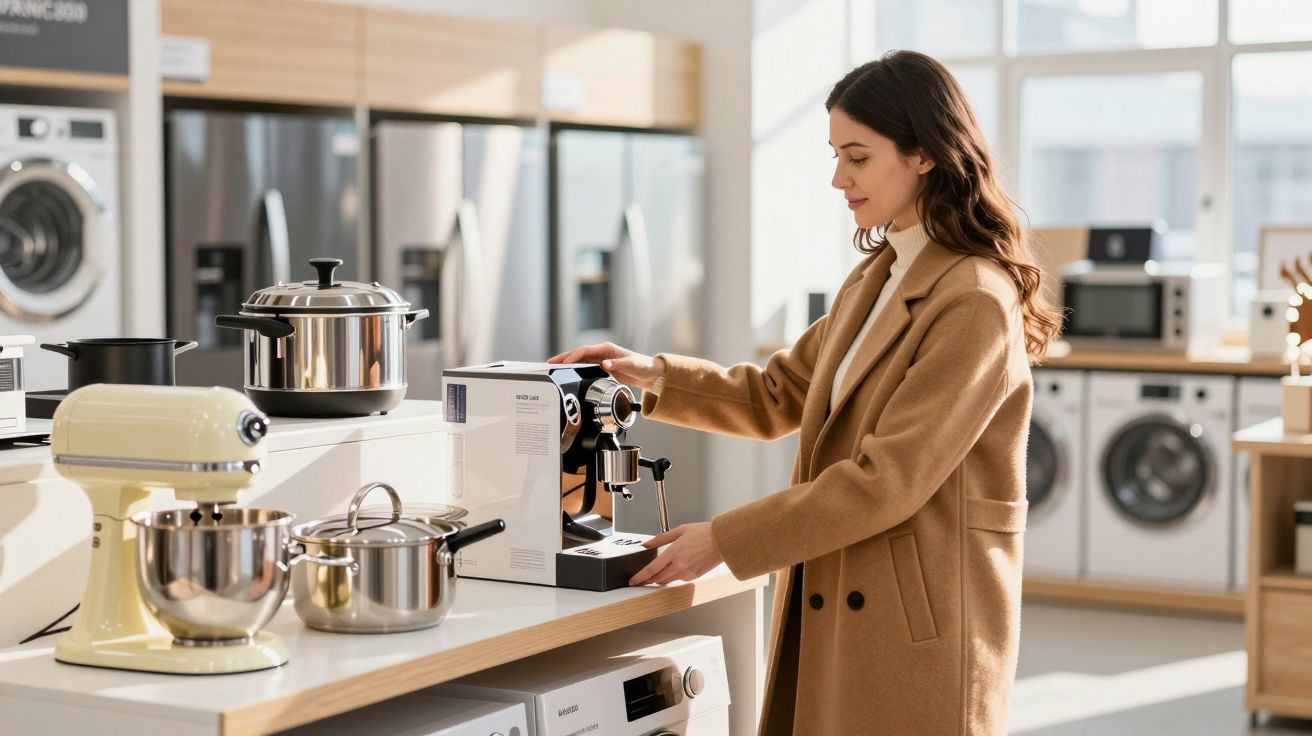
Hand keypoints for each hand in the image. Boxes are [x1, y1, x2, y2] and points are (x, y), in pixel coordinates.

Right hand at [548, 342, 665, 388]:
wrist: (650, 373)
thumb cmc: (642, 366)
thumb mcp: (631, 366)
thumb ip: (617, 365)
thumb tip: (604, 364)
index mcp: (607, 349)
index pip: (585, 350)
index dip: (572, 356)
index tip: (563, 362)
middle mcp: (602, 353)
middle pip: (578, 354)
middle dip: (564, 357)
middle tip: (550, 363)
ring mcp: (601, 360)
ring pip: (580, 360)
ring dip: (567, 363)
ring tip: (553, 368)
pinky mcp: (602, 368)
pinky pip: (585, 367)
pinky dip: (574, 369)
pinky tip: (567, 373)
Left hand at [629, 522, 722, 585]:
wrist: (722, 541)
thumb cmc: (703, 533)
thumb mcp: (680, 530)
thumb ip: (660, 538)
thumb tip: (646, 544)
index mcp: (674, 552)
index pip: (651, 569)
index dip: (639, 577)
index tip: (632, 581)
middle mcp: (679, 565)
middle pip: (658, 578)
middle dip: (648, 580)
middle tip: (641, 580)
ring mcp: (687, 572)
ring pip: (668, 581)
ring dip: (659, 580)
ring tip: (654, 577)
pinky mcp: (694, 576)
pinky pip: (679, 579)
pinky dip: (674, 577)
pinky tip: (673, 571)